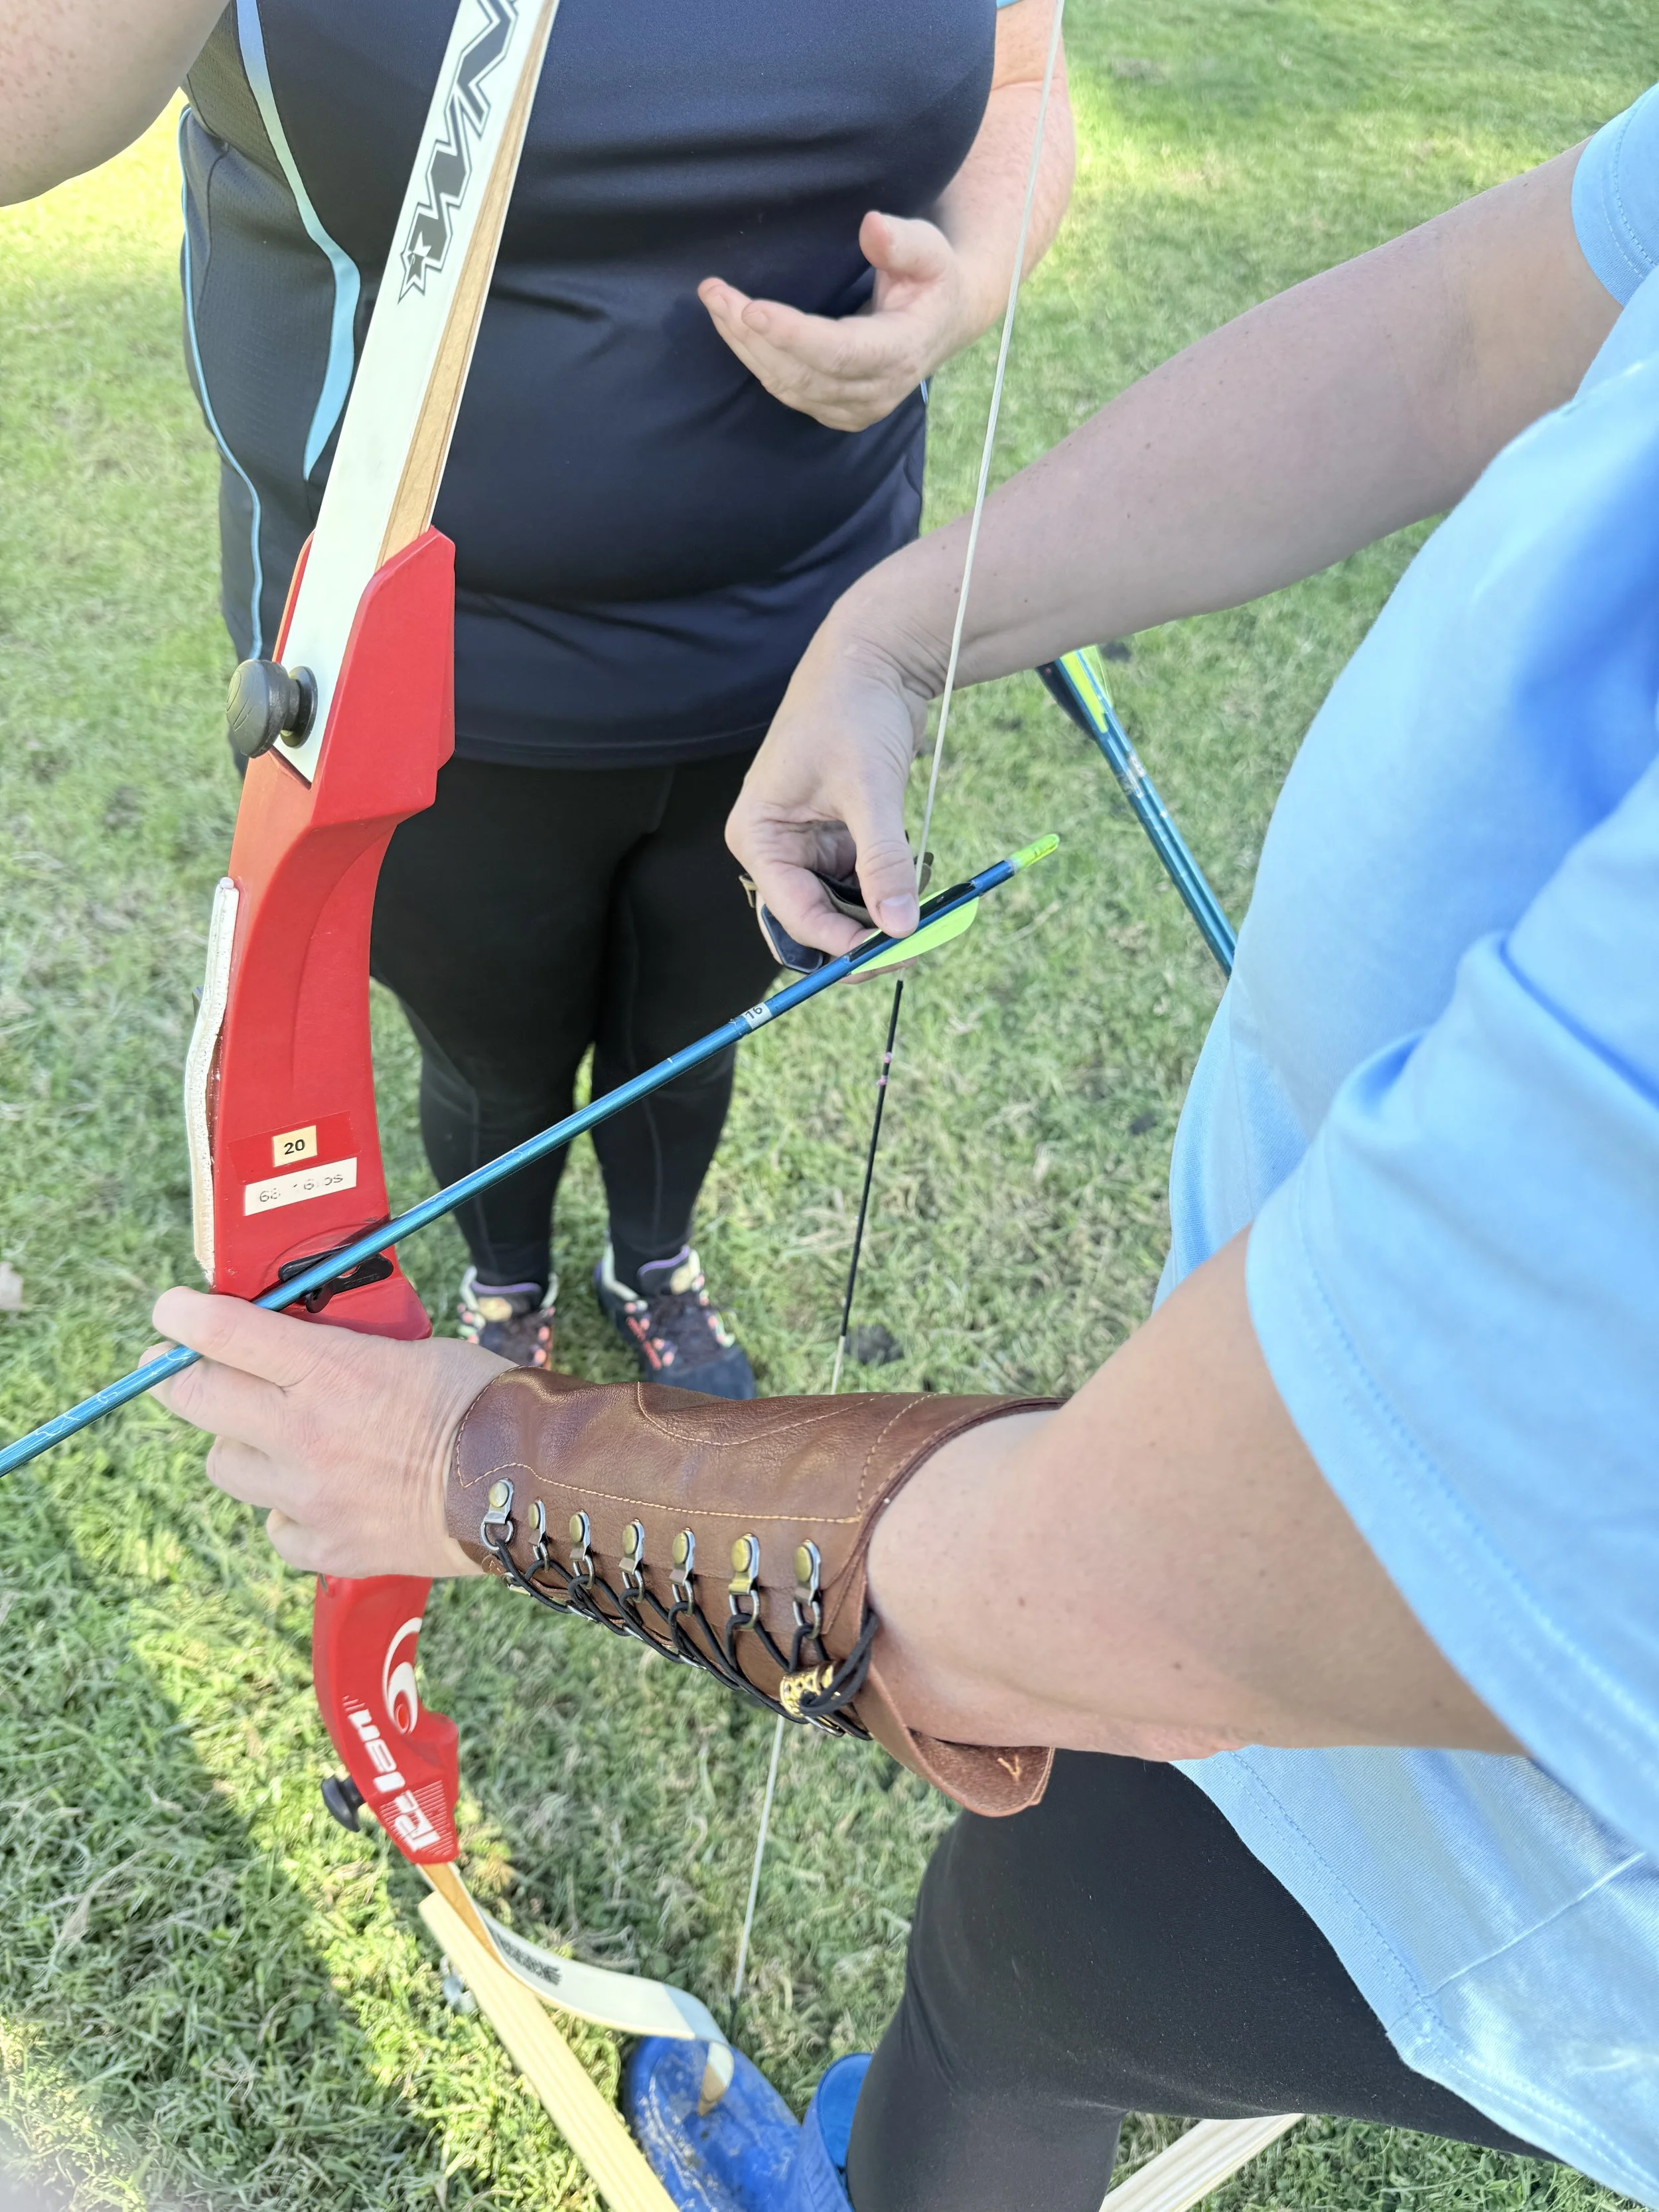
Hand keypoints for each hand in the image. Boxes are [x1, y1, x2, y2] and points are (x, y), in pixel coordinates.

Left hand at [148, 1288, 507, 1578]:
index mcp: (329, 1370)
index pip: (222, 1333)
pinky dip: (289, 1508)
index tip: (169, 1312)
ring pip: (226, 1465)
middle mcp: (304, 1434)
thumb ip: (343, 1347)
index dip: (181, 1317)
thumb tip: (296, 1340)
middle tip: (184, 1370)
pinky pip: (275, 1525)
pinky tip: (325, 1493)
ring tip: (283, 1438)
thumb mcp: (409, 1346)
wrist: (530, 1483)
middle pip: (195, 1401)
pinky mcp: (326, 1545)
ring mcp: (310, 1496)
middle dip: (181, 1380)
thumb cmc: (481, 1400)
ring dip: (244, 1446)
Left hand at [699, 211, 971, 432]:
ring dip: (744, 346)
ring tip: (715, 302)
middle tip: (713, 292)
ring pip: (786, 385)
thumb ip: (904, 242)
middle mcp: (875, 391)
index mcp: (900, 352)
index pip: (839, 352)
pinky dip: (756, 360)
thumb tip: (872, 226)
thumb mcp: (931, 251)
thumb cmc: (933, 279)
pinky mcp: (835, 411)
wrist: (942, 323)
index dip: (793, 335)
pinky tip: (734, 328)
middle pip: (801, 373)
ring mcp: (854, 409)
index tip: (750, 309)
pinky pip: (787, 391)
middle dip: (751, 334)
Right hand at [728, 593, 938, 955]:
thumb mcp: (868, 789)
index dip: (840, 943)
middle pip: (814, 921)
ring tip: (926, 919)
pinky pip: (865, 882)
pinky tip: (921, 888)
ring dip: (881, 917)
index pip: (793, 914)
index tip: (890, 953)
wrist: (873, 657)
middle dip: (860, 940)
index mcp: (760, 837)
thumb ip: (883, 861)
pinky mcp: (842, 836)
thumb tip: (901, 927)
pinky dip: (892, 890)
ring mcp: (811, 844)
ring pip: (844, 907)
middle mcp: (778, 847)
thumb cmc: (852, 710)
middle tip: (910, 952)